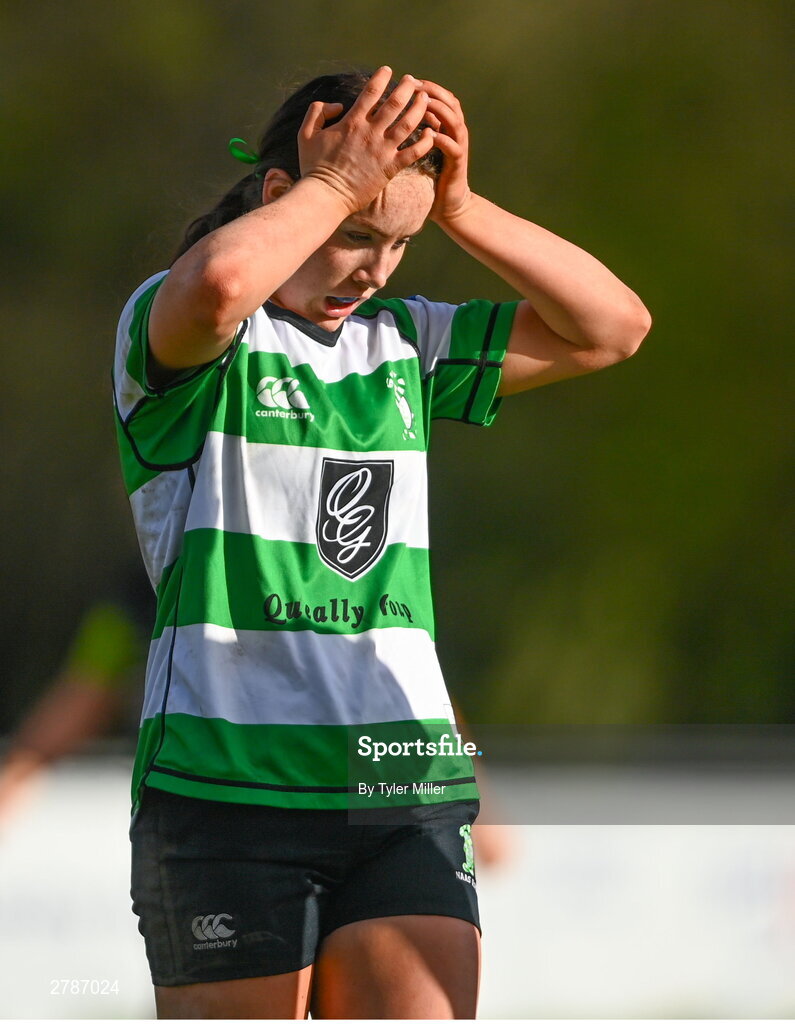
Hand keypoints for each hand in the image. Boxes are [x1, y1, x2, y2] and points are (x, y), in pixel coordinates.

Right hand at [297, 66, 434, 213]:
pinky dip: (424, 142)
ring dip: (419, 109)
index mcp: (351, 122)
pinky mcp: (390, 168)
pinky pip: (413, 153)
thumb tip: (337, 105)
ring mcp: (382, 150)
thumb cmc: (313, 167)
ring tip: (425, 99)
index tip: (388, 70)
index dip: (381, 78)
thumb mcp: (305, 134)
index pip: (371, 92)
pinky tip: (431, 133)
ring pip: (408, 124)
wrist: (325, 196)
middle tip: (413, 81)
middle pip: (395, 103)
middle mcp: (370, 133)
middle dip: (406, 88)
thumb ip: (317, 112)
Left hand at [415, 78, 472, 223]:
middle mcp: (455, 132)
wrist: (448, 202)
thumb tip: (398, 110)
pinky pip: (452, 146)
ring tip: (425, 104)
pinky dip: (442, 138)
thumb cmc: (431, 174)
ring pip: (454, 120)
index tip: (409, 80)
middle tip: (416, 86)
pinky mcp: (458, 163)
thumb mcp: (423, 145)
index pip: (441, 97)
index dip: (427, 87)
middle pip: (450, 102)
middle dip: (433, 92)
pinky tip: (430, 134)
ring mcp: (459, 146)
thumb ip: (417, 127)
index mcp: (447, 126)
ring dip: (440, 110)